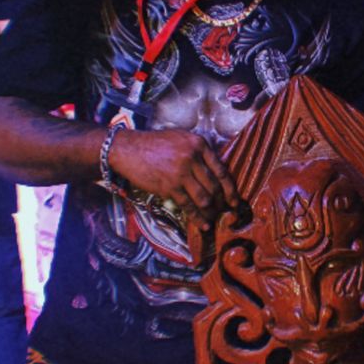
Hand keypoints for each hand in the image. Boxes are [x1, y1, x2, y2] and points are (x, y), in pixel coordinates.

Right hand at [109, 127, 237, 225]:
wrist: (129, 149)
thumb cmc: (154, 144)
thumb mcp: (181, 138)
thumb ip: (199, 152)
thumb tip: (214, 171)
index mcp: (199, 144)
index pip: (221, 169)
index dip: (231, 188)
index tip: (235, 199)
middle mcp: (193, 158)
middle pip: (215, 186)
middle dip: (222, 202)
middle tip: (225, 211)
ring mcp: (181, 173)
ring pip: (204, 198)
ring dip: (210, 211)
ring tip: (213, 218)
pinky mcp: (169, 187)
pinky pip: (188, 206)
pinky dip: (197, 218)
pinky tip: (203, 224)